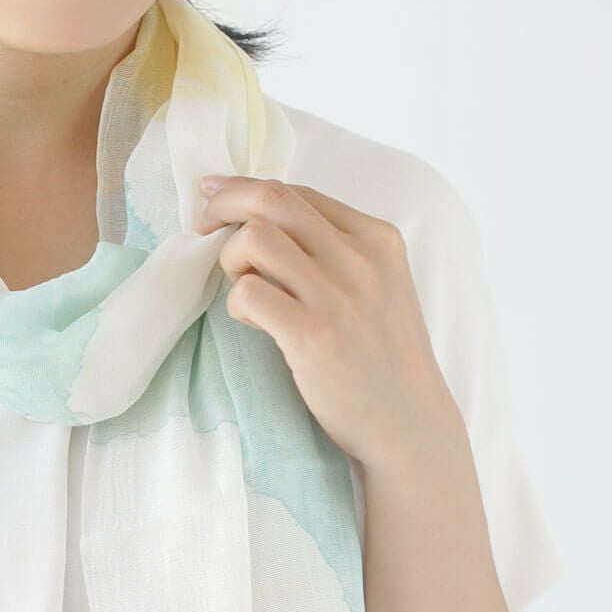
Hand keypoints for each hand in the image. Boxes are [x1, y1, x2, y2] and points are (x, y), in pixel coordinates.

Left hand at [196, 174, 465, 474]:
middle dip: (224, 205)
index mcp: (378, 238)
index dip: (246, 189)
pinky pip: (248, 293)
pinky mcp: (312, 335)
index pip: (298, 192)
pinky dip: (237, 303)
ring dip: (231, 259)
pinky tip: (254, 322)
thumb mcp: (379, 287)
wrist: (408, 422)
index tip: (215, 195)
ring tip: (241, 288)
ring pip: (255, 239)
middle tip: (203, 227)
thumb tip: (263, 224)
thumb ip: (336, 253)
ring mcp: (337, 296)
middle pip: (272, 201)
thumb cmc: (382, 357)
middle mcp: (361, 259)